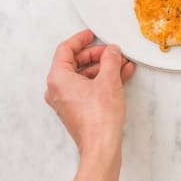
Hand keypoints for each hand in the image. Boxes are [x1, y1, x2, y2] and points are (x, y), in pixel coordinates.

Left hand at [44, 29, 134, 156]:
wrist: (101, 145)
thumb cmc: (99, 117)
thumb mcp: (109, 80)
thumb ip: (110, 60)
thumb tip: (111, 51)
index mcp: (58, 78)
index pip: (65, 50)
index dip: (80, 39)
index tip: (91, 35)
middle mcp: (57, 89)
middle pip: (75, 62)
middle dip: (97, 55)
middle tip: (112, 52)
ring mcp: (66, 100)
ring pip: (84, 75)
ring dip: (103, 68)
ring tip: (122, 64)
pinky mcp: (76, 109)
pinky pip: (88, 87)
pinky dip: (102, 80)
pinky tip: (120, 76)